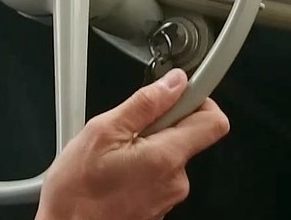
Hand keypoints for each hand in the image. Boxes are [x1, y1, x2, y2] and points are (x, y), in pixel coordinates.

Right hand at [36, 69, 229, 219]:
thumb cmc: (76, 191)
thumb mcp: (103, 131)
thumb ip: (145, 103)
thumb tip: (173, 83)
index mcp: (166, 157)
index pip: (214, 122)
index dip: (201, 100)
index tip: (182, 92)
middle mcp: (175, 182)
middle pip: (188, 138)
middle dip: (162, 126)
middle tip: (129, 129)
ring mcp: (167, 198)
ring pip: (169, 157)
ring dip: (148, 149)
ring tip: (116, 155)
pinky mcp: (157, 208)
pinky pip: (159, 177)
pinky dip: (142, 169)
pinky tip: (117, 173)